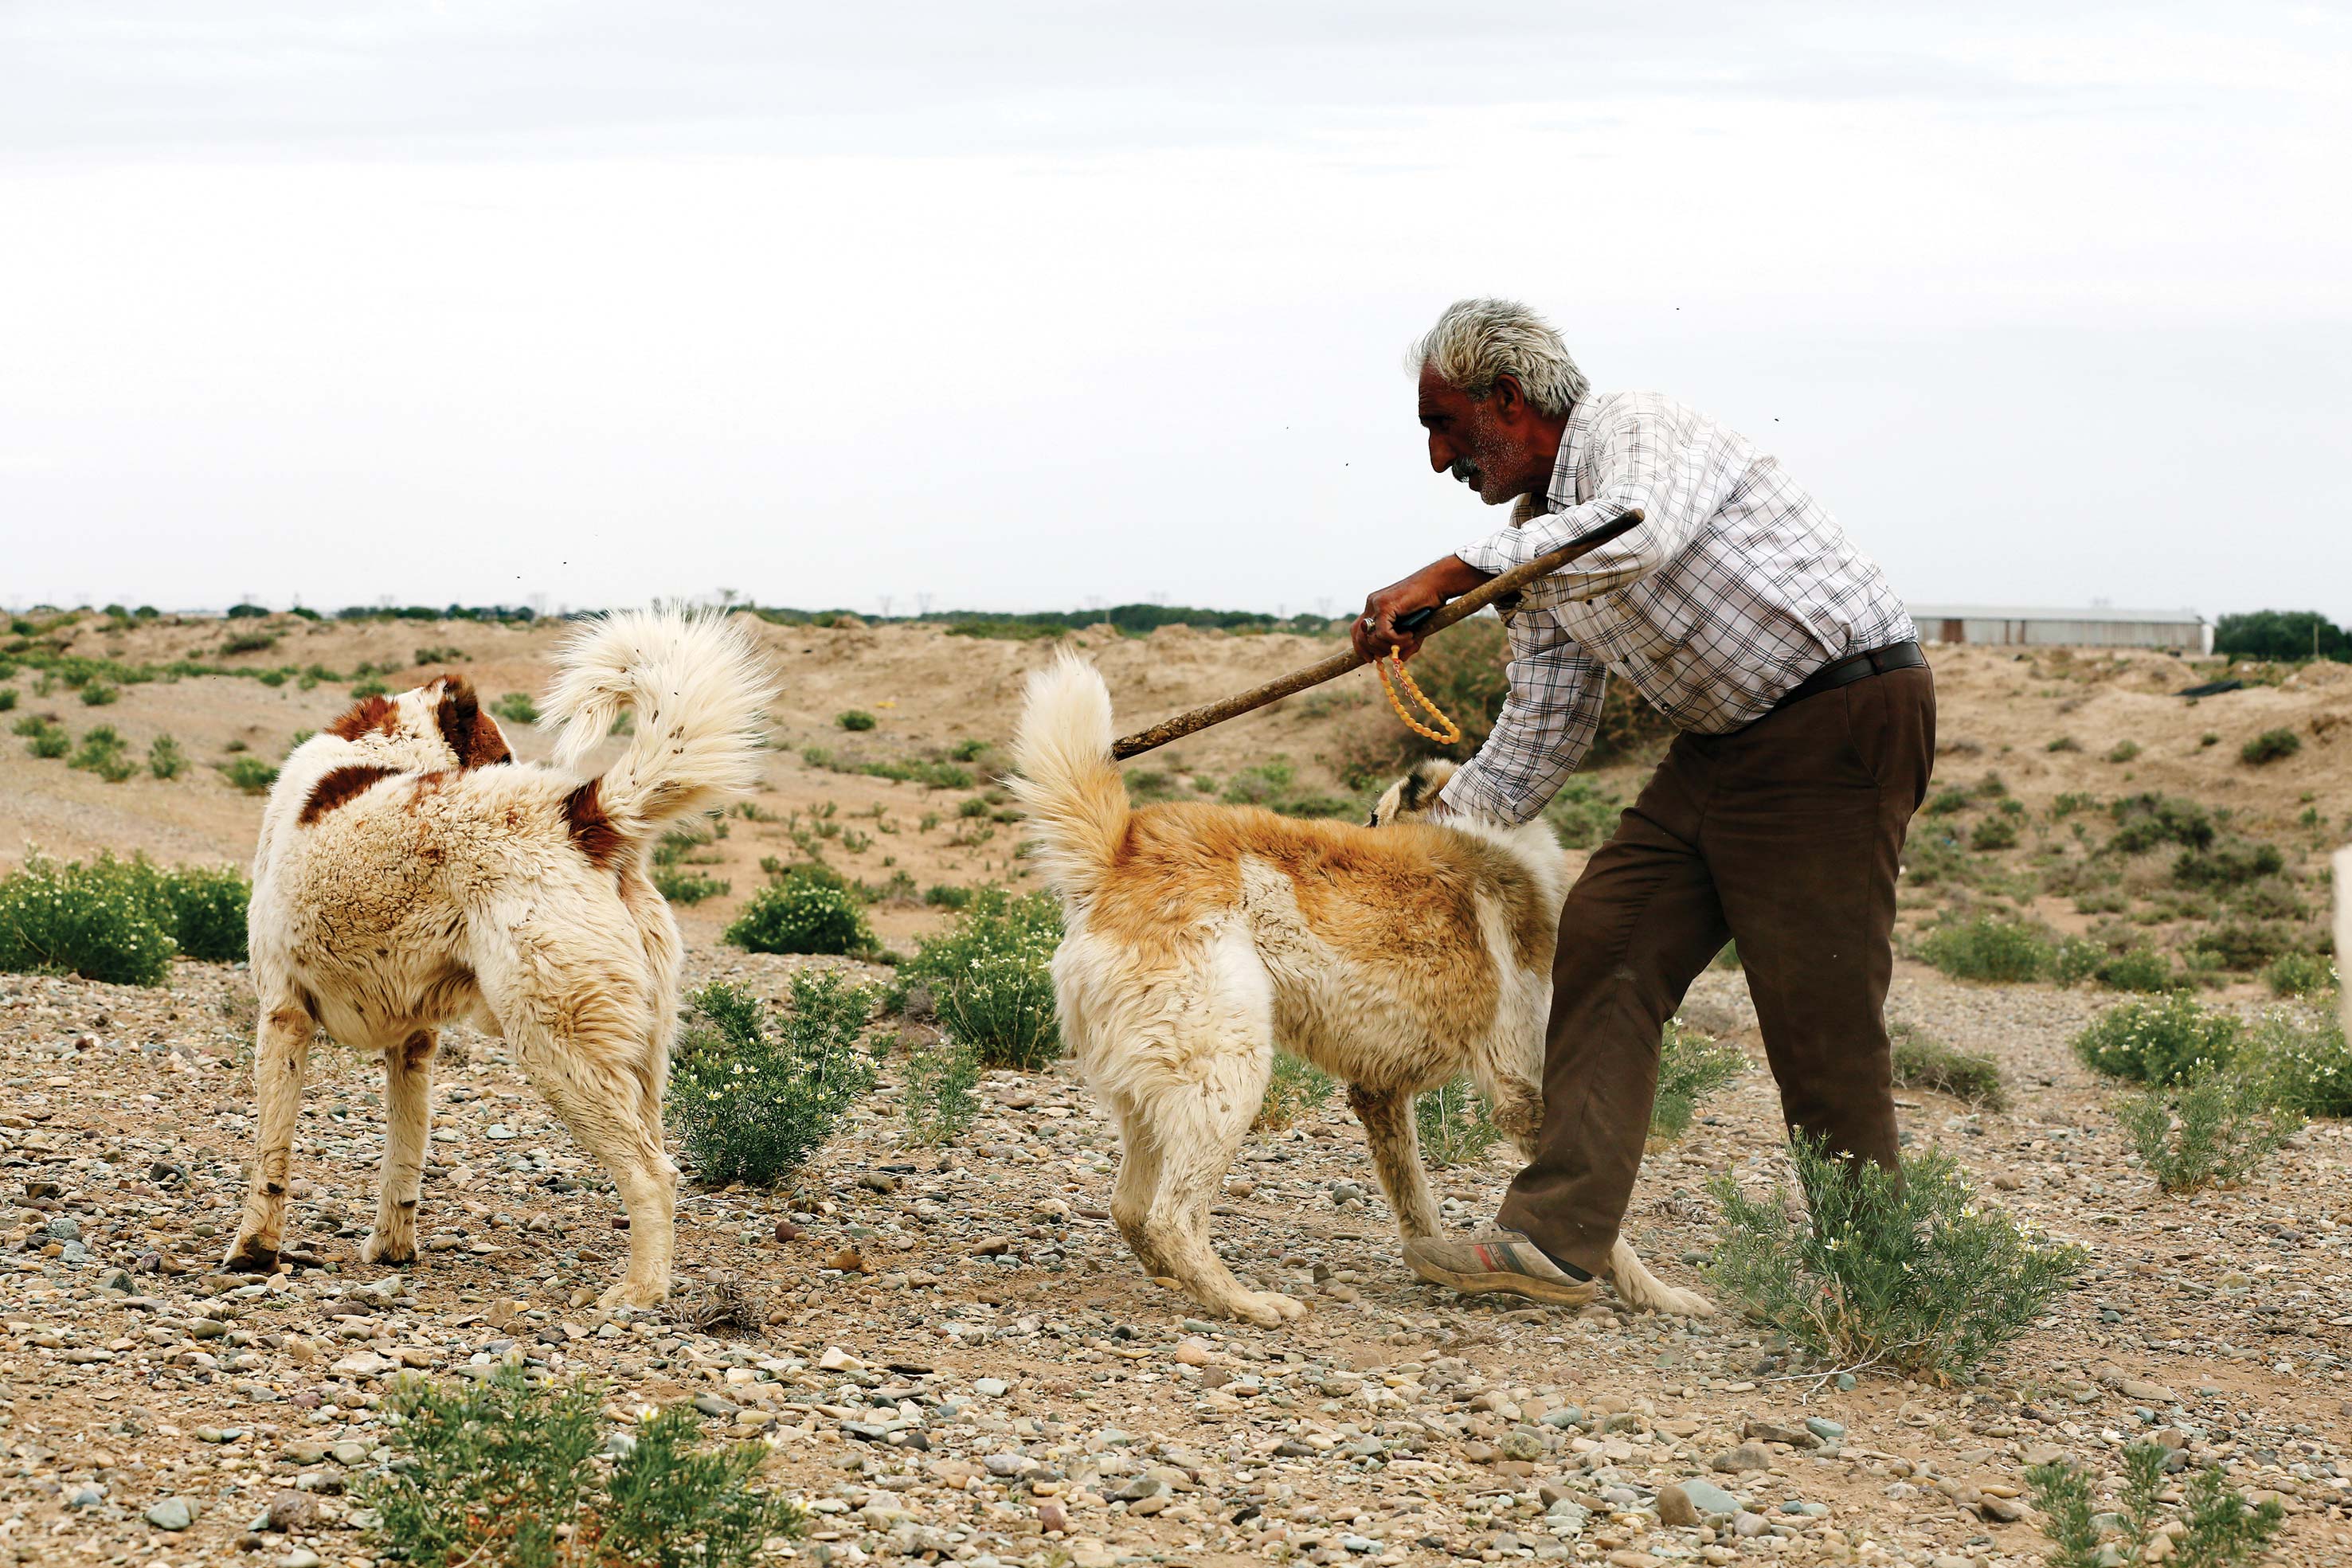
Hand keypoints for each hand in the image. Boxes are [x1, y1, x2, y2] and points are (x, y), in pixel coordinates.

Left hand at [1352, 554, 1491, 663]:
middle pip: (1359, 635)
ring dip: (1391, 646)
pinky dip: (1397, 640)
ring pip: (1372, 638)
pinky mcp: (1384, 605)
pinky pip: (1383, 633)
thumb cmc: (1427, 604)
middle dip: (1374, 650)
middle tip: (1392, 652)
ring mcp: (1376, 603)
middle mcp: (1372, 604)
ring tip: (1409, 640)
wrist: (1437, 584)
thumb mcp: (1413, 628)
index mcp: (1374, 607)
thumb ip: (1403, 644)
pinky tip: (1410, 635)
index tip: (1371, 659)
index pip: (1357, 630)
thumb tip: (1398, 659)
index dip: (1361, 647)